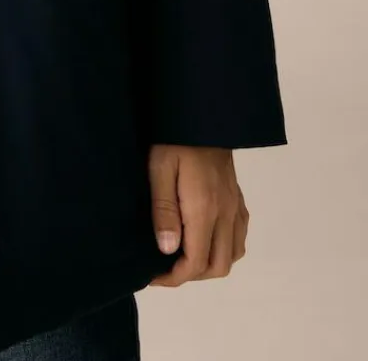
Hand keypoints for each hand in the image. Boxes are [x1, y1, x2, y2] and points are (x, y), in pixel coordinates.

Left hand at [146, 144, 249, 286]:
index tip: (153, 277)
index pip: (196, 262)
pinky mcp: (238, 198)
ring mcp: (235, 206)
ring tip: (182, 255)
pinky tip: (204, 237)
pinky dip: (225, 248)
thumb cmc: (174, 138)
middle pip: (218, 266)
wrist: (203, 113)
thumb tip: (167, 250)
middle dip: (191, 275)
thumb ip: (163, 210)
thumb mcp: (159, 169)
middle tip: (164, 268)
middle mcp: (226, 213)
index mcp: (204, 209)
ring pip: (233, 254)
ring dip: (209, 264)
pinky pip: (239, 236)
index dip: (174, 278)